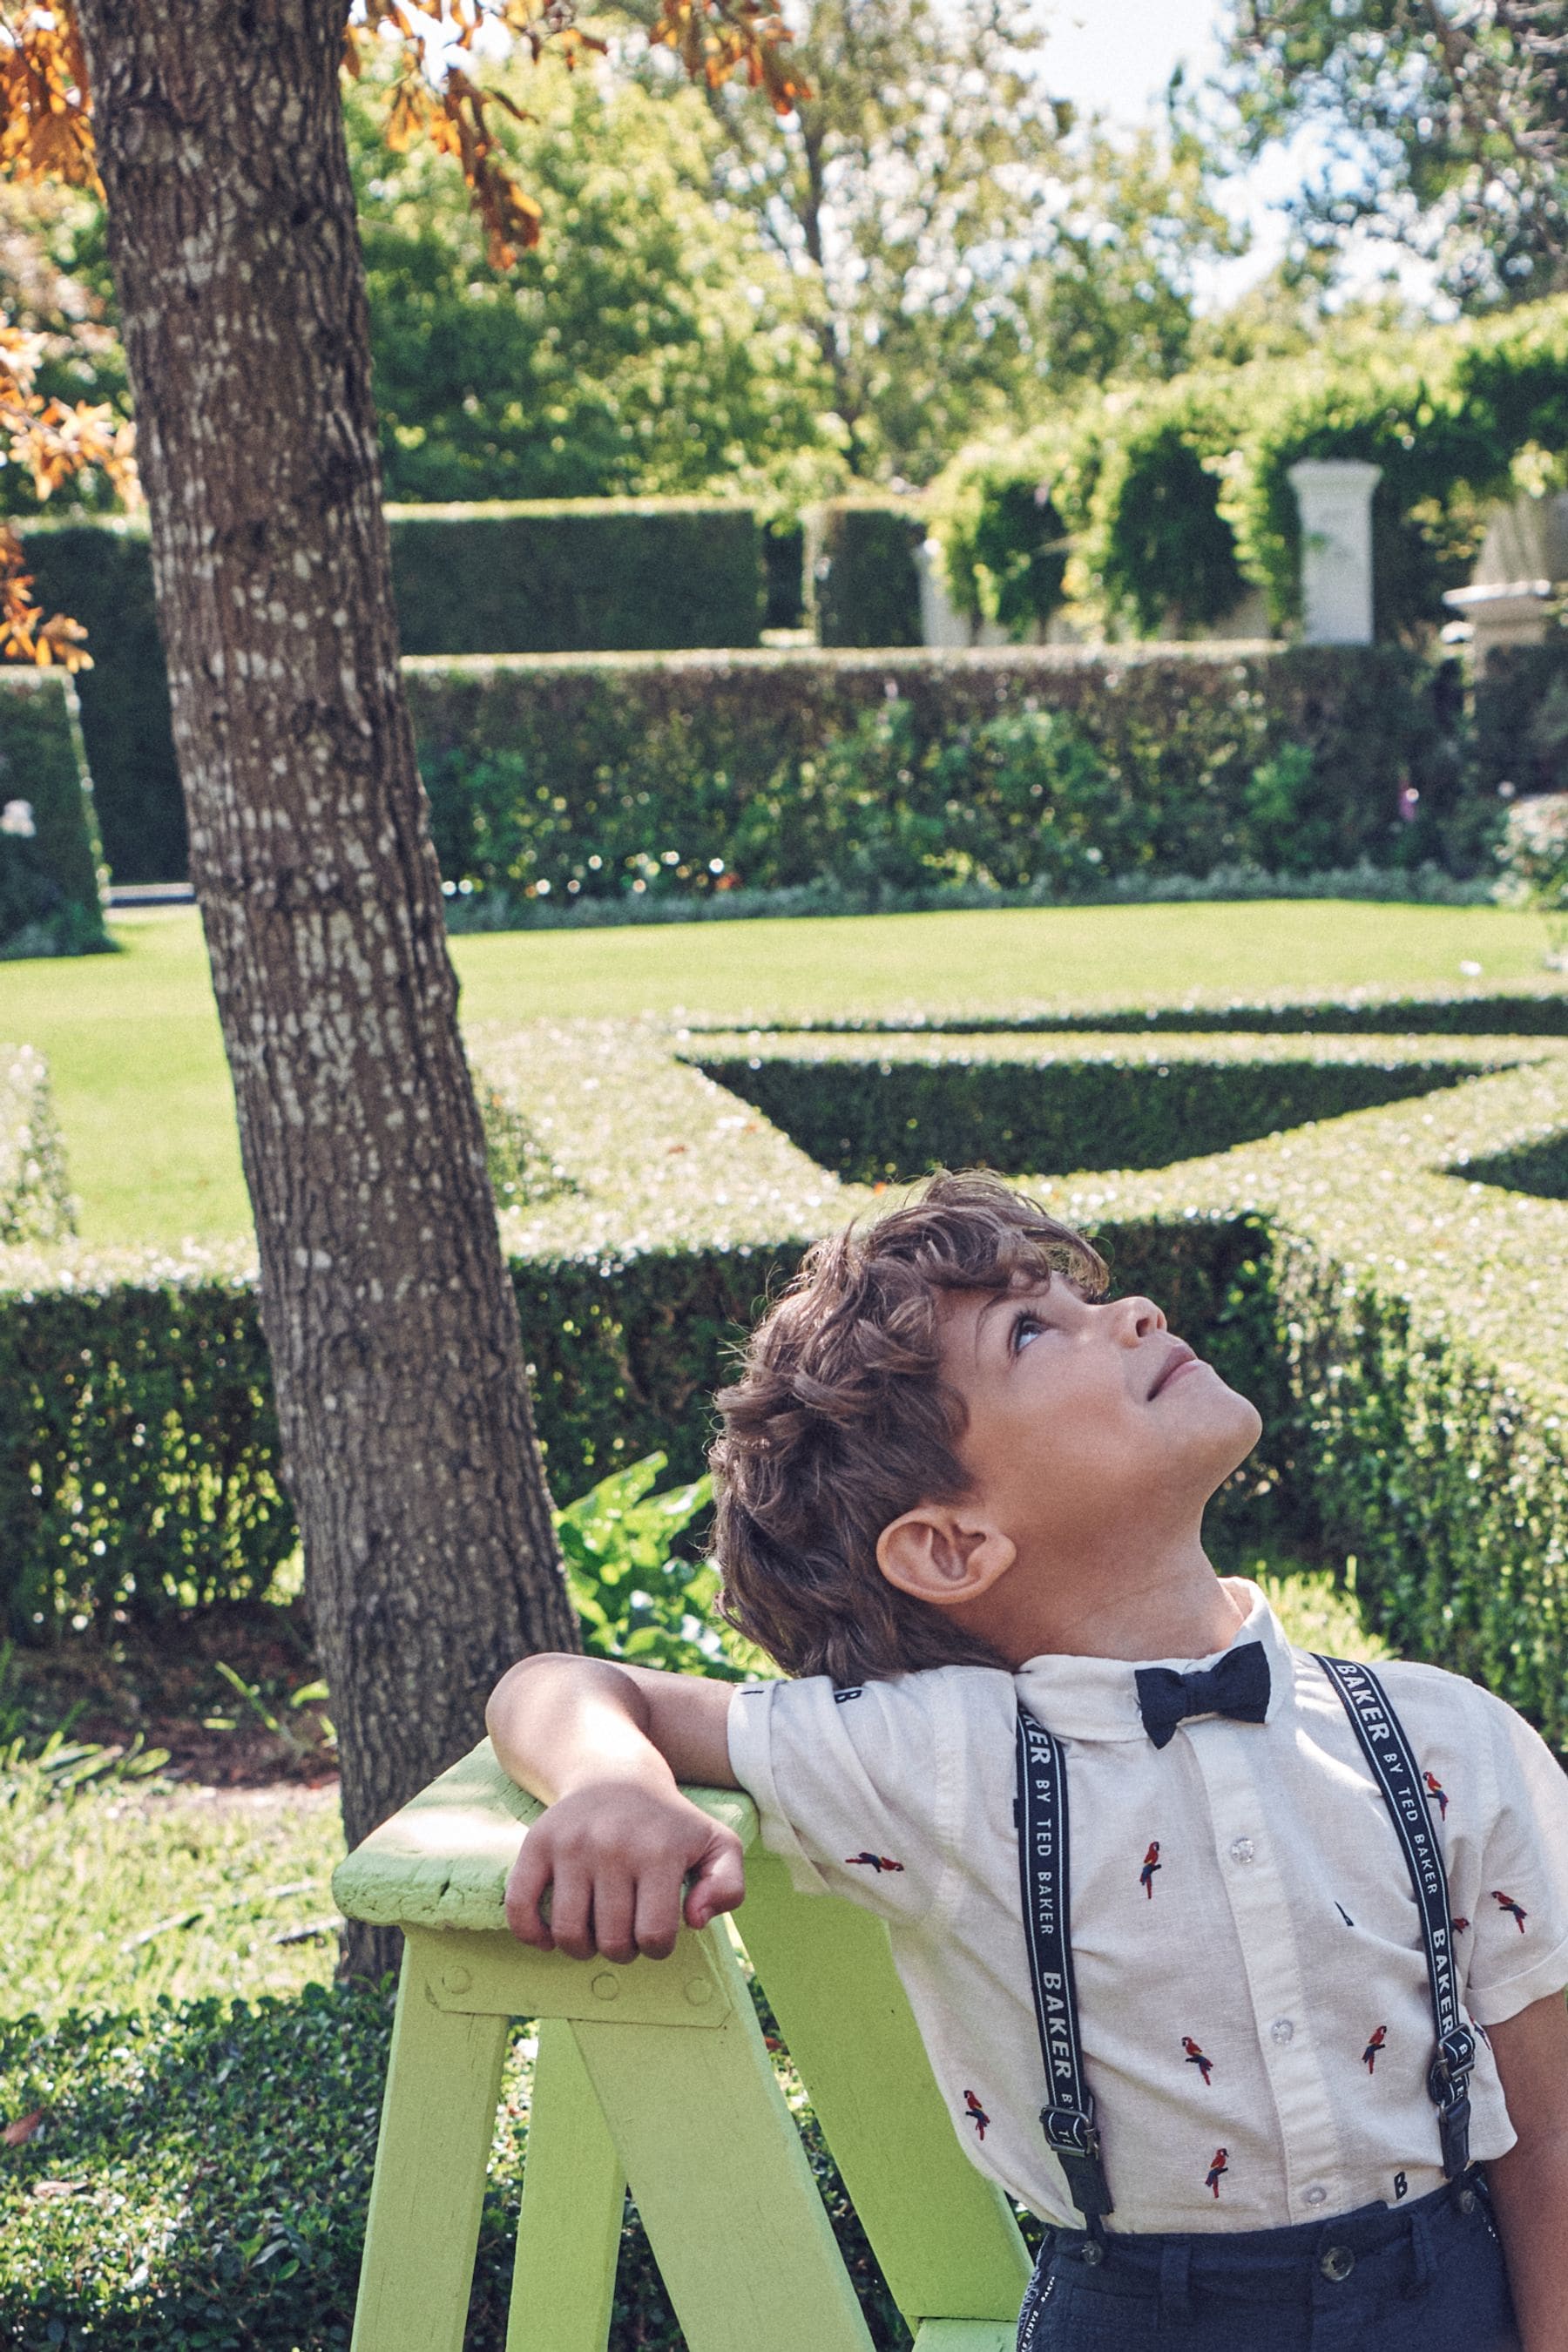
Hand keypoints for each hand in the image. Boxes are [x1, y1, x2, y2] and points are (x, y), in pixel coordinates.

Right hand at [503, 1778, 746, 1963]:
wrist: (614, 1774)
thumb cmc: (670, 1823)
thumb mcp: (718, 1844)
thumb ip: (729, 1885)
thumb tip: (695, 1920)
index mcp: (660, 1851)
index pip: (655, 1936)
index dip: (657, 1947)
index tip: (656, 1931)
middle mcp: (613, 1846)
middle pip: (612, 1941)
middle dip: (622, 1950)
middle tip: (625, 1931)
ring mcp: (571, 1845)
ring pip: (569, 1933)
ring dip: (582, 1948)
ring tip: (595, 1932)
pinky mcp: (537, 1845)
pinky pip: (520, 1908)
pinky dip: (532, 1935)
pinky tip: (549, 1936)